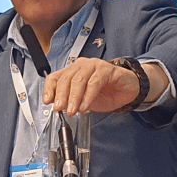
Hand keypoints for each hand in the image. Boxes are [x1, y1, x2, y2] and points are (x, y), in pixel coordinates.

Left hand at [42, 58, 167, 115]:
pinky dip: (88, 97)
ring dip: (74, 98)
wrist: (129, 91)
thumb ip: (71, 101)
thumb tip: (57, 105)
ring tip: (72, 111)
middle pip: (65, 78)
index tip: (47, 101)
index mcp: (72, 72)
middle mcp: (81, 66)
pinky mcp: (106, 69)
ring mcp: (94, 65)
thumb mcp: (84, 101)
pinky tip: (85, 107)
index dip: (49, 89)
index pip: (55, 77)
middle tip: (59, 108)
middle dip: (61, 95)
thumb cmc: (106, 93)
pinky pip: (94, 83)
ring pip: (78, 80)